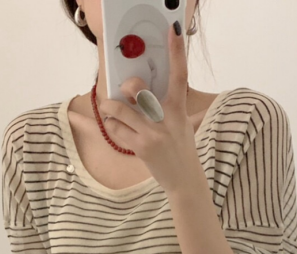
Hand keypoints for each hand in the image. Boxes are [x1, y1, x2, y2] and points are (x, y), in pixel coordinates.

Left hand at [97, 22, 202, 194]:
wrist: (185, 180)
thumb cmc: (181, 149)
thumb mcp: (183, 124)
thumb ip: (170, 105)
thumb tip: (147, 89)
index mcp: (179, 109)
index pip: (180, 75)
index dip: (177, 51)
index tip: (173, 30)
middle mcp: (166, 119)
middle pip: (138, 90)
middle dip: (126, 87)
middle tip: (124, 92)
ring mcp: (152, 134)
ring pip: (119, 110)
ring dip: (110, 107)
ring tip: (111, 109)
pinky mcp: (141, 148)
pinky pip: (116, 129)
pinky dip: (113, 126)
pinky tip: (118, 128)